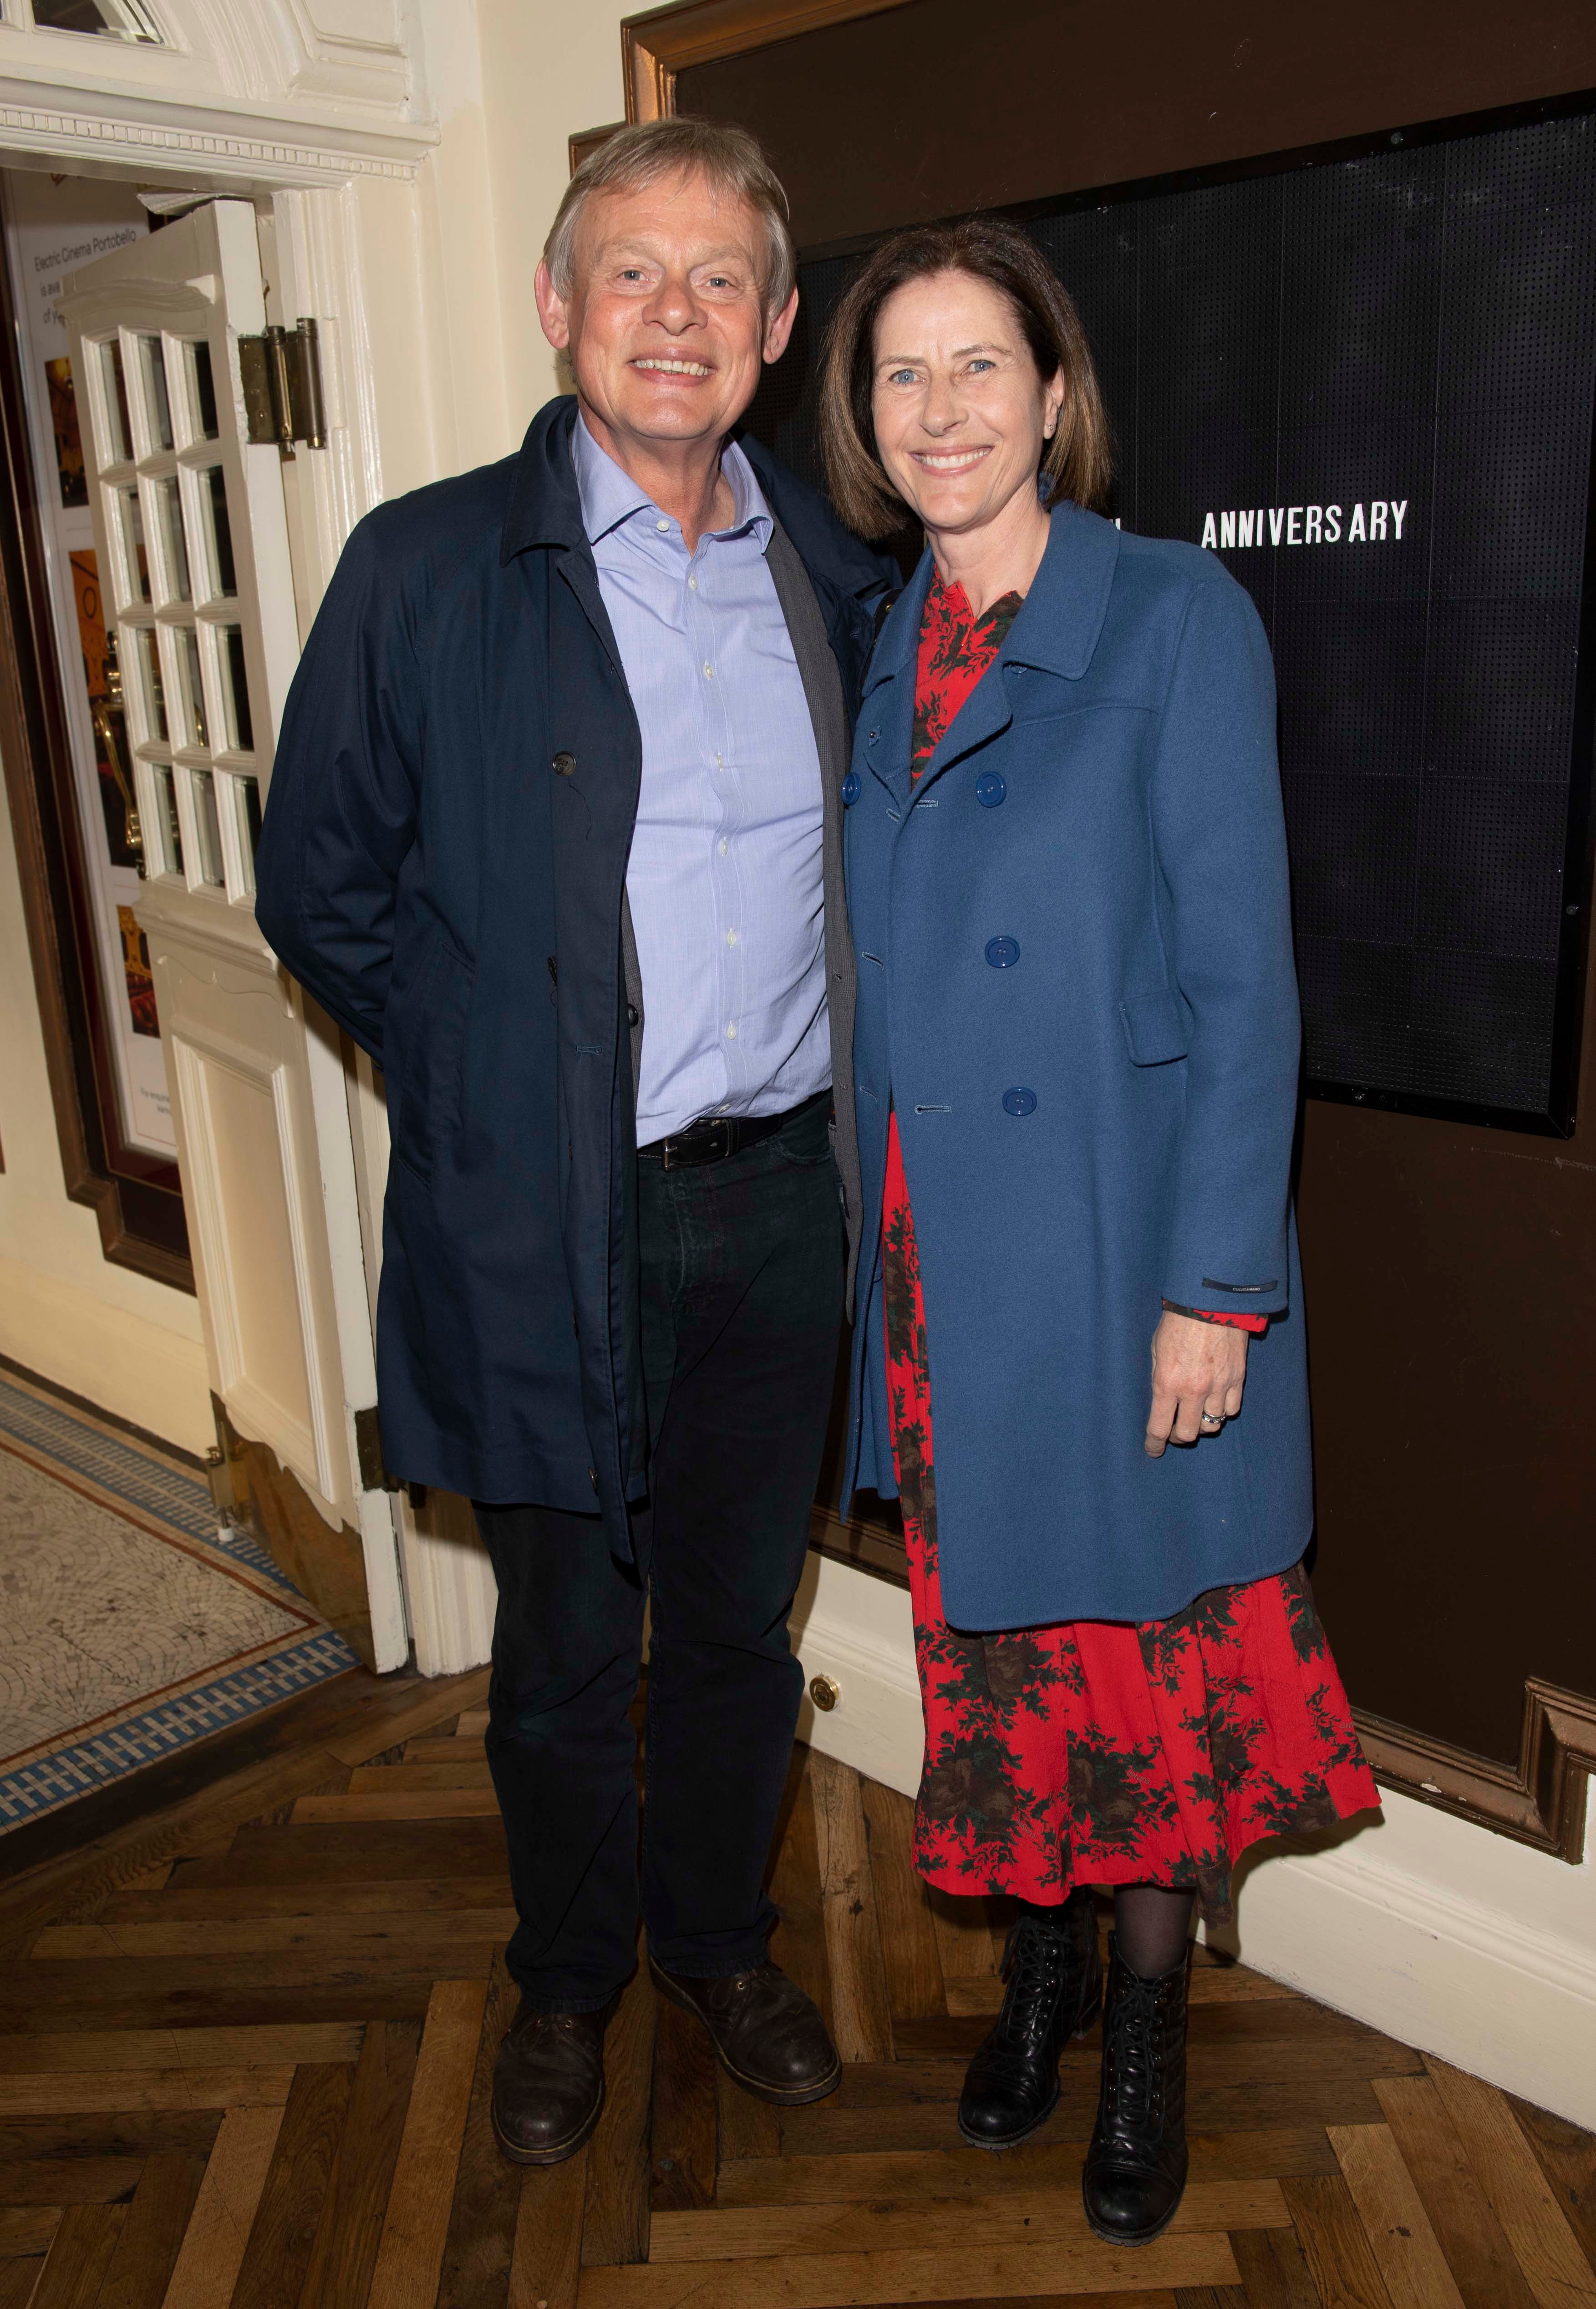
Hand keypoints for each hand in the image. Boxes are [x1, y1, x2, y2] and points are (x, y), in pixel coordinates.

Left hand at [1144, 1310, 1247, 1457]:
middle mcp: (1193, 1390)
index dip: (1155, 1444)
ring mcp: (1218, 1386)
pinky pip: (1231, 1409)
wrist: (1211, 1301)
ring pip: (1211, 1424)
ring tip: (1196, 1415)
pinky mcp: (1237, 1378)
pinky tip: (1215, 1403)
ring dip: (1201, 1424)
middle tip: (1175, 1432)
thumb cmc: (1178, 1322)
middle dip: (1178, 1437)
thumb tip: (1163, 1401)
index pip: (1159, 1427)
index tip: (1153, 1450)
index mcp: (1167, 1383)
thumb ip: (1160, 1379)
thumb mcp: (1156, 1350)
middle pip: (1187, 1433)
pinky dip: (1222, 1411)